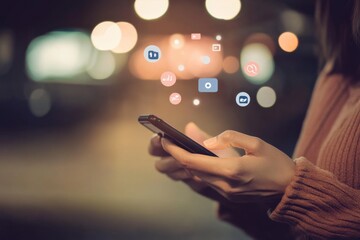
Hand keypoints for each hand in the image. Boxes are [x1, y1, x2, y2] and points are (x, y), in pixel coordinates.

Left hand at [161, 130, 294, 201]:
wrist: (290, 188)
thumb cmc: (276, 163)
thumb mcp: (256, 143)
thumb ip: (230, 138)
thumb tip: (208, 140)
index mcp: (232, 170)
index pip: (193, 161)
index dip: (175, 151)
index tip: (165, 140)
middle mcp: (226, 184)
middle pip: (192, 170)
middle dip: (178, 156)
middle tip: (170, 142)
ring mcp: (227, 193)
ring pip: (198, 177)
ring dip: (188, 163)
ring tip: (181, 148)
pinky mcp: (230, 196)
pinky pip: (208, 181)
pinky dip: (200, 170)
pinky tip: (199, 160)